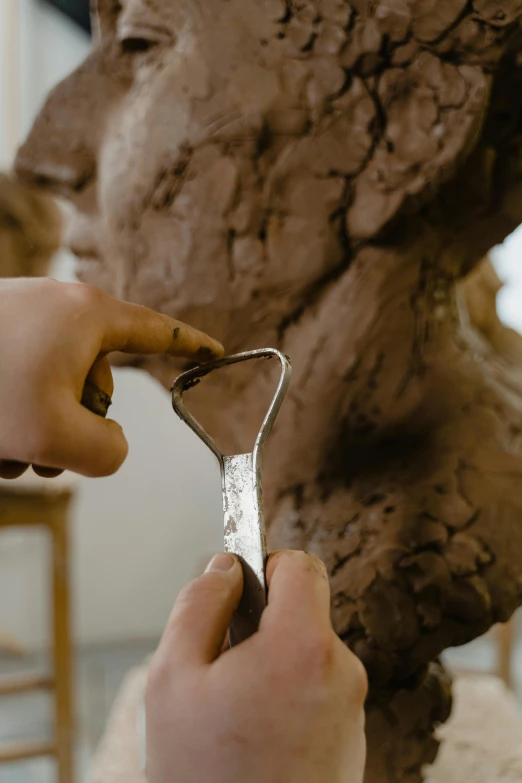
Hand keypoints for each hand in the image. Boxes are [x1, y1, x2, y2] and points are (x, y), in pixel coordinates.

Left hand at [0, 278, 222, 477]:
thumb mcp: (55, 437)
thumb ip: (106, 452)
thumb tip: (110, 444)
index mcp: (87, 315)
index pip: (158, 332)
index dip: (191, 346)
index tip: (215, 351)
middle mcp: (57, 304)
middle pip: (96, 377)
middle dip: (76, 422)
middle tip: (41, 449)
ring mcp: (22, 311)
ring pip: (54, 384)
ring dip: (41, 424)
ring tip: (6, 444)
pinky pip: (24, 374)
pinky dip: (16, 409)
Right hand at [146, 550, 366, 782]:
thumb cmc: (205, 776)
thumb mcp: (173, 678)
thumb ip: (199, 605)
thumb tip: (224, 567)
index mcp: (303, 645)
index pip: (301, 565)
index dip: (265, 565)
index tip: (239, 588)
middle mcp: (342, 672)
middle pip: (302, 612)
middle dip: (262, 625)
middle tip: (221, 668)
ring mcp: (352, 709)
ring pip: (307, 654)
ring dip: (272, 665)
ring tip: (235, 715)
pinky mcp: (352, 740)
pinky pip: (318, 692)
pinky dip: (290, 698)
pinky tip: (257, 738)